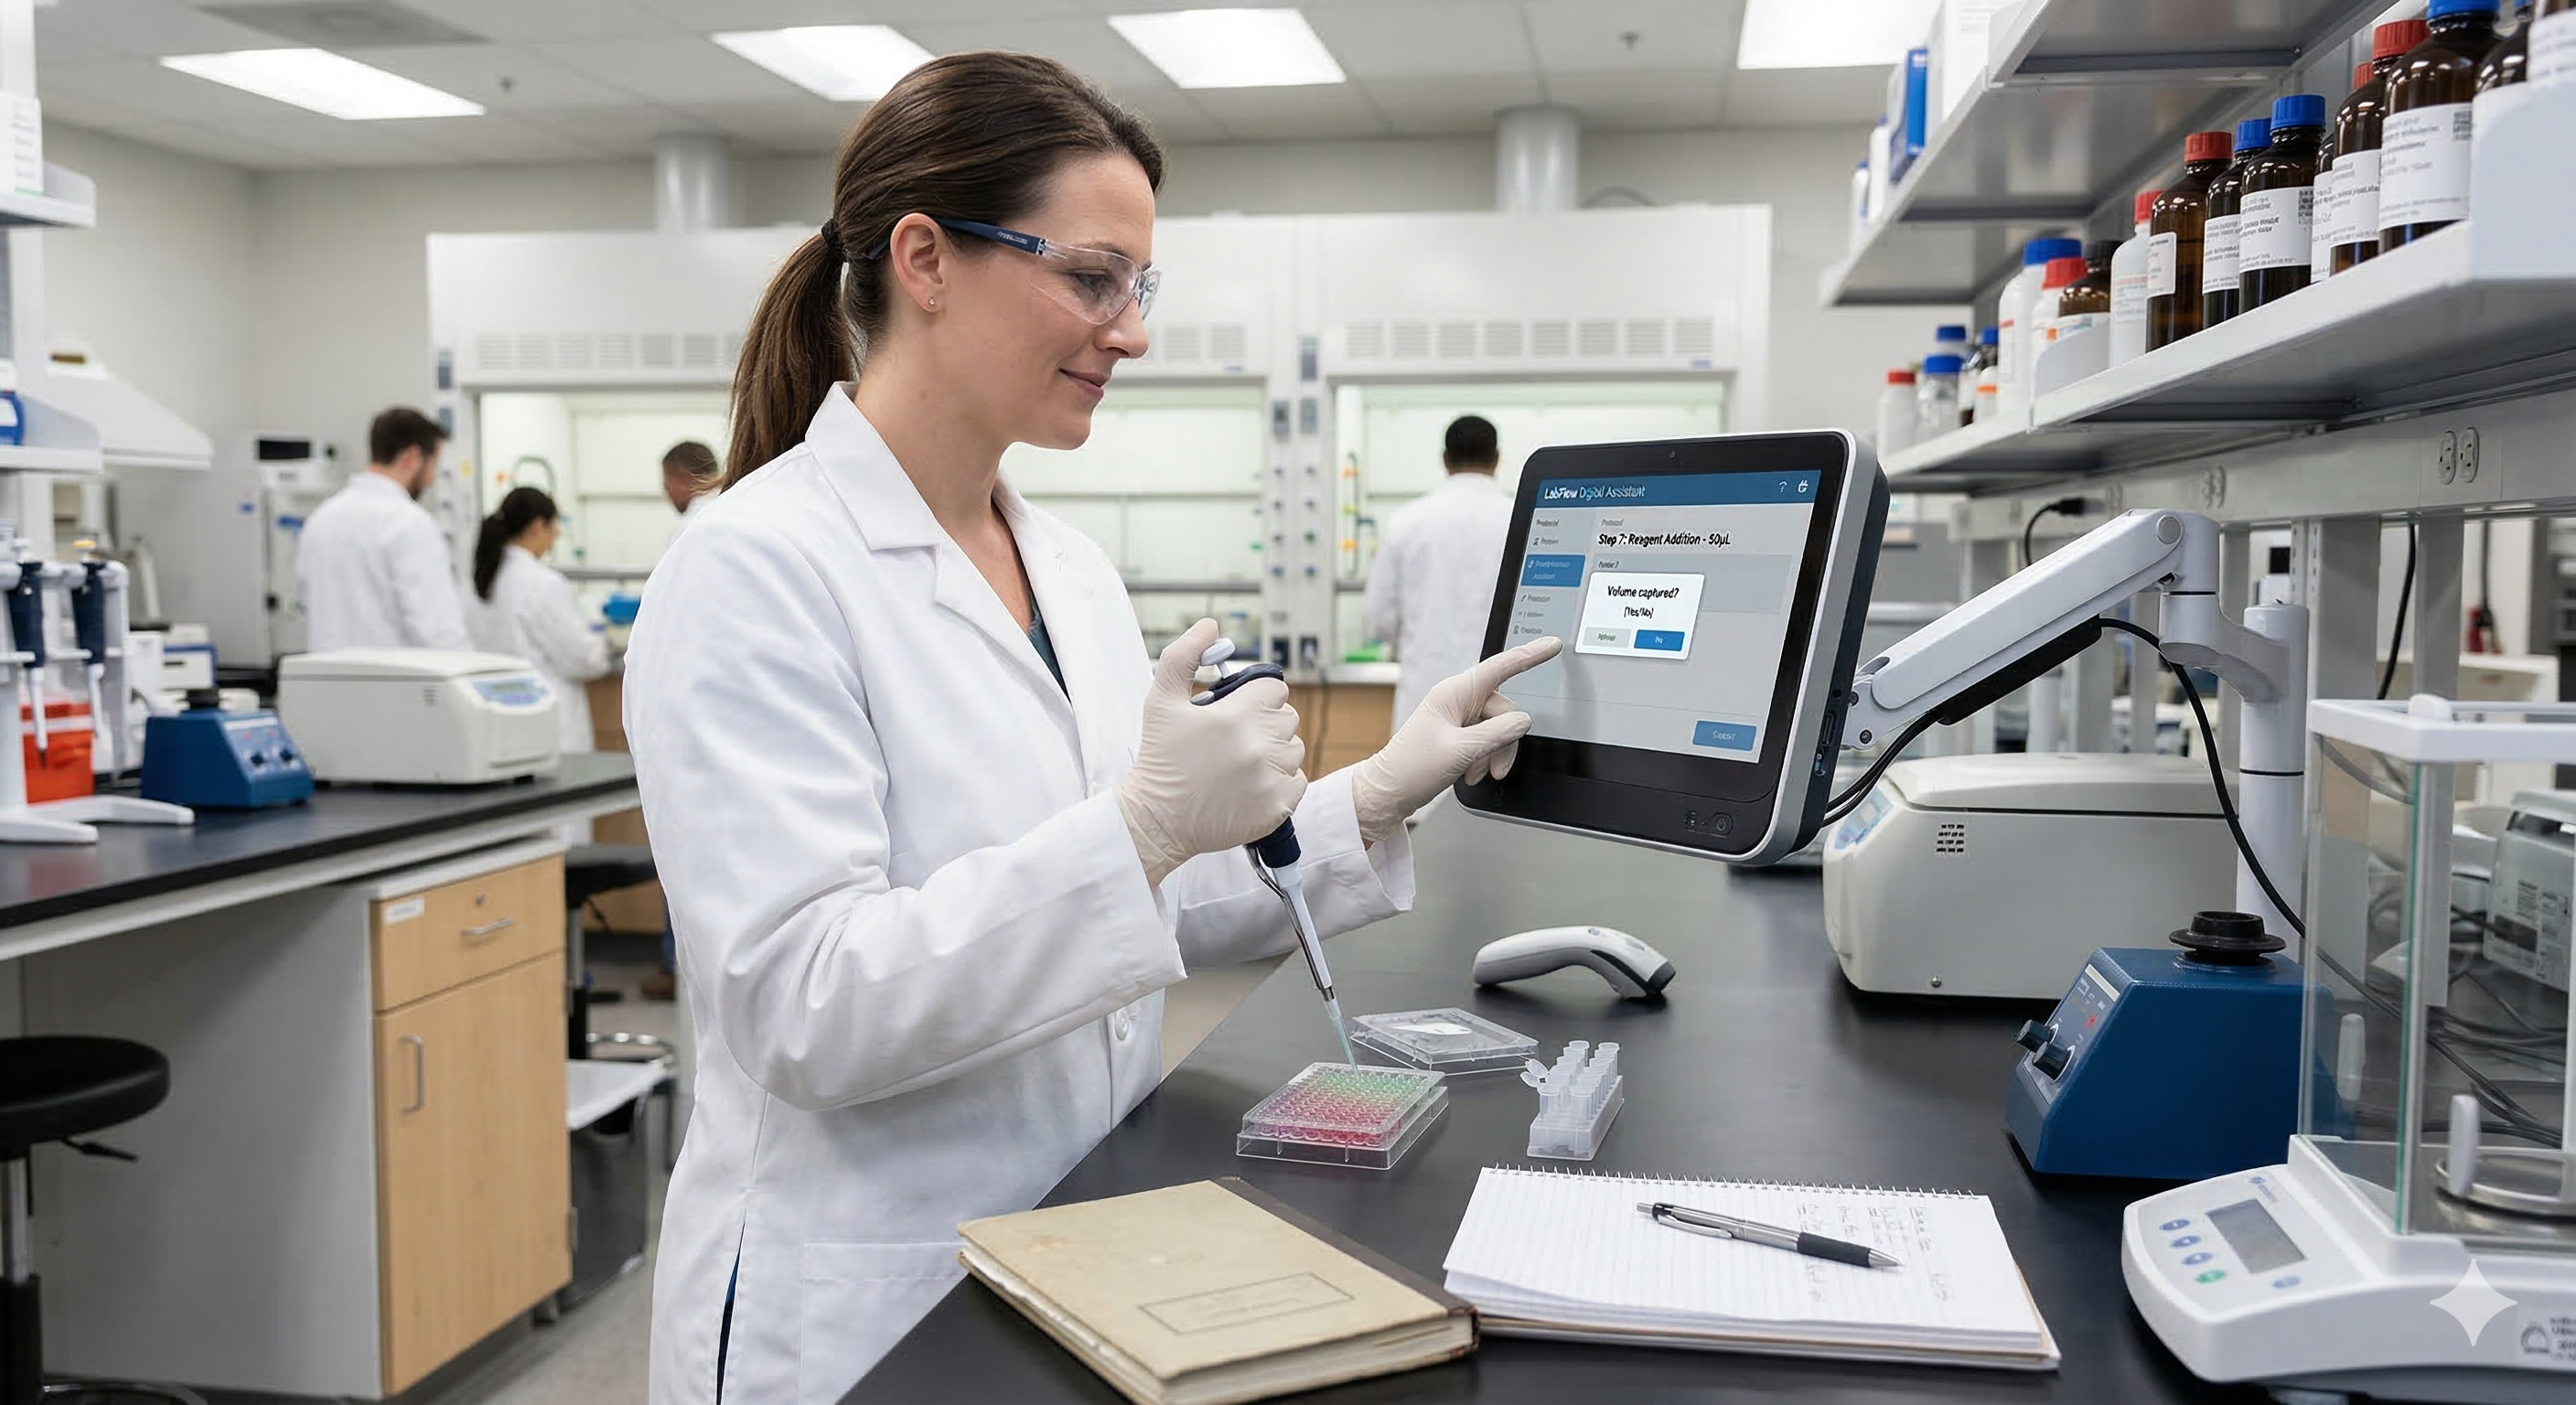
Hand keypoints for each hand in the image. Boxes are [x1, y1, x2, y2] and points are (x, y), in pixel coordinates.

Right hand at [1115, 620, 1308, 886]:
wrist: (1157, 819)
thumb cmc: (1160, 759)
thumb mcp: (1161, 701)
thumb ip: (1183, 656)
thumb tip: (1209, 625)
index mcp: (1235, 716)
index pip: (1274, 688)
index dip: (1257, 695)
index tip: (1239, 709)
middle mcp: (1258, 746)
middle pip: (1287, 718)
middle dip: (1265, 722)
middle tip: (1237, 737)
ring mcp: (1269, 778)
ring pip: (1295, 749)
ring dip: (1275, 751)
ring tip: (1243, 761)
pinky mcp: (1277, 807)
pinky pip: (1297, 781)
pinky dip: (1281, 781)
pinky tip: (1252, 783)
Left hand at [1349, 636, 1563, 843]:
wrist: (1388, 793)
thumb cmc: (1410, 769)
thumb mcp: (1459, 751)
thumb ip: (1497, 734)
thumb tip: (1524, 721)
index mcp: (1454, 693)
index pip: (1501, 667)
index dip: (1530, 655)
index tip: (1552, 645)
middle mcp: (1457, 700)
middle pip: (1504, 711)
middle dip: (1504, 742)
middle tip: (1492, 768)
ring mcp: (1458, 718)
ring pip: (1498, 729)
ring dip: (1492, 755)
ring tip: (1474, 773)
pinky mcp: (1459, 735)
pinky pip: (1487, 741)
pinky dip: (1484, 759)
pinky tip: (1469, 772)